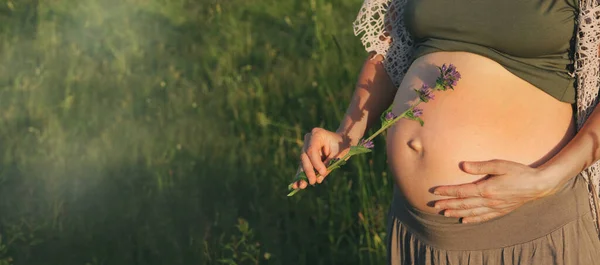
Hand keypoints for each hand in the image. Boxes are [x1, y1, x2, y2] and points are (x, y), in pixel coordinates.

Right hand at [291, 128, 350, 189]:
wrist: (342, 141)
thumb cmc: (342, 146)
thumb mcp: (338, 154)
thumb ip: (328, 165)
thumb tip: (318, 179)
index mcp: (317, 134)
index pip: (312, 150)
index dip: (316, 162)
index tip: (323, 172)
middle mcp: (308, 139)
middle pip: (305, 156)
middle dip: (308, 170)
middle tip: (312, 182)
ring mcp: (305, 147)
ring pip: (302, 162)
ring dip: (302, 175)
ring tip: (300, 186)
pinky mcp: (306, 156)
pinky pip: (303, 166)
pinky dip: (301, 175)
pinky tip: (296, 185)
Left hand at [432, 159, 560, 222]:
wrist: (538, 185)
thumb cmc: (519, 172)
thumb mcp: (500, 165)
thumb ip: (480, 166)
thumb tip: (463, 166)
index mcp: (486, 189)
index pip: (461, 191)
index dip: (447, 192)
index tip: (436, 192)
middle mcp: (488, 201)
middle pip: (463, 204)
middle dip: (448, 204)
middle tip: (434, 206)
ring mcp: (495, 207)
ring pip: (471, 212)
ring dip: (456, 213)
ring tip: (445, 214)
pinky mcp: (501, 210)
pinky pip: (483, 217)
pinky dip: (472, 219)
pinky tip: (464, 221)